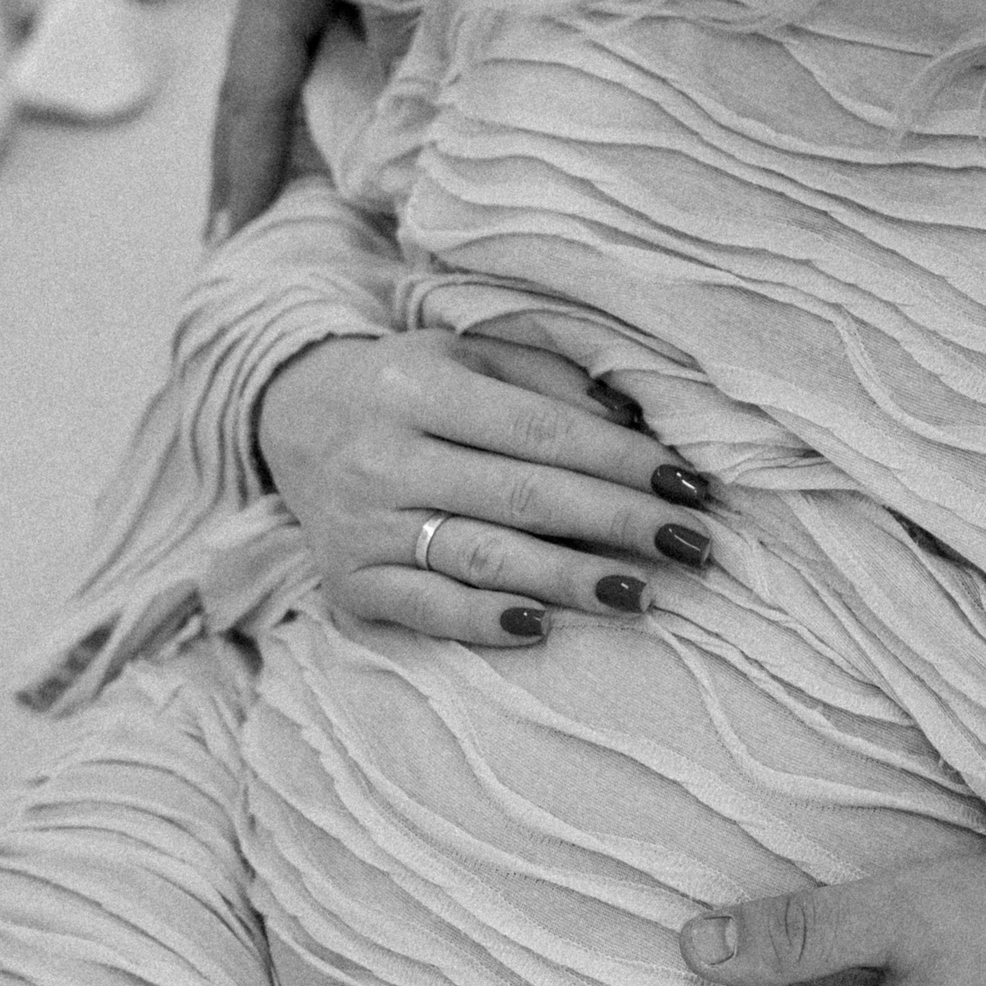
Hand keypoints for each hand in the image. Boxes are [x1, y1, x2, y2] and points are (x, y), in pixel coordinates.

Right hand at [207, 0, 460, 238]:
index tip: (226, 246)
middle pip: (288, 90)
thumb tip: (414, 130)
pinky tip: (431, 85)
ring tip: (371, 184)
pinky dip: (397, 60)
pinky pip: (381, 16)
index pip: (250, 104)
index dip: (242, 176)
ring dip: (352, 115)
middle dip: (287, 160)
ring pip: (341, 56)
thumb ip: (404, 27)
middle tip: (292, 235)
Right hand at [257, 329, 716, 643]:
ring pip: (483, 557)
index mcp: (420, 388)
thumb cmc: (409, 386)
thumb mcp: (467, 356)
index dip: (621, 461)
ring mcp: (364, 525)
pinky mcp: (349, 582)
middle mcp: (386, 457)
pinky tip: (545, 629)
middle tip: (694, 545)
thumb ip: (547, 380)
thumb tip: (634, 423)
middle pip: (523, 497)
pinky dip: (485, 622)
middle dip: (618, 523)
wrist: (291, 418)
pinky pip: (426, 609)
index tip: (691, 487)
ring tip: (644, 594)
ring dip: (570, 581)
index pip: (541, 431)